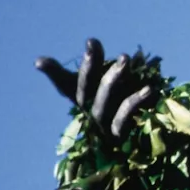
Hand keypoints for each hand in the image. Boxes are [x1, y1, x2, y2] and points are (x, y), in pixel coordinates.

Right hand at [34, 38, 157, 139]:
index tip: (39, 61)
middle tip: (92, 42)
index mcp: (86, 100)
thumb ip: (111, 67)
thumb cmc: (133, 110)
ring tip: (124, 57)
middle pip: (84, 90)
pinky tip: (147, 88)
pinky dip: (134, 102)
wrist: (150, 147)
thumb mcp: (123, 87)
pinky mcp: (122, 137)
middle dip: (87, 66)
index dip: (53, 73)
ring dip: (112, 78)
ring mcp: (104, 126)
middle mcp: (91, 113)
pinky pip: (124, 118)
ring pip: (102, 102)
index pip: (65, 85)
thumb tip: (97, 44)